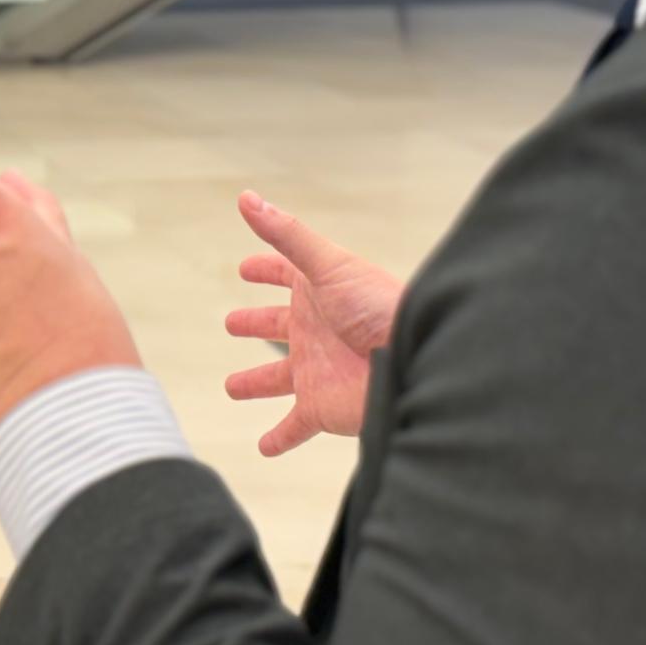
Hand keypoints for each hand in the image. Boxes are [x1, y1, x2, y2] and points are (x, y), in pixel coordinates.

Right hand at [223, 192, 404, 456]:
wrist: (414, 364)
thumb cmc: (379, 308)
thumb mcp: (329, 266)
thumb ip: (286, 235)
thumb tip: (247, 198)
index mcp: (317, 293)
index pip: (284, 275)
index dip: (265, 268)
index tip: (245, 268)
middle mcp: (315, 331)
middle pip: (278, 325)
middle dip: (255, 323)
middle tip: (231, 323)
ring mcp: (317, 370)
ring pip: (278, 379)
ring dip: (256, 383)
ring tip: (233, 387)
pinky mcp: (321, 406)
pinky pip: (294, 426)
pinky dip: (279, 437)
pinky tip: (264, 447)